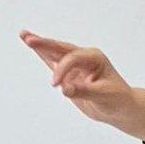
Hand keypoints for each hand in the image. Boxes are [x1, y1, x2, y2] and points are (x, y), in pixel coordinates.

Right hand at [18, 29, 144, 137]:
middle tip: (28, 38)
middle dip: (45, 44)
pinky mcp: (70, 74)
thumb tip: (64, 88)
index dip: (62, 70)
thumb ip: (83, 91)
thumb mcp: (103, 96)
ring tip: (25, 35)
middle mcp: (84, 58)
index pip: (73, 59)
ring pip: (56, 54)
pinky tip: (34, 47)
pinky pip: (54, 64)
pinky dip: (43, 56)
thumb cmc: (117, 99)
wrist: (119, 108)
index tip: (55, 85)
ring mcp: (76, 65)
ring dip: (41, 46)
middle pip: (61, 49)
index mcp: (95, 58)